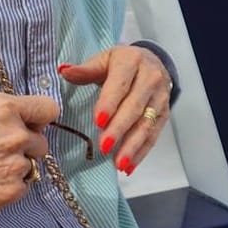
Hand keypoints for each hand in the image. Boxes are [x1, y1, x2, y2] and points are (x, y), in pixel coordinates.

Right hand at [0, 93, 61, 227]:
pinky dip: (8, 186)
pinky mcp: (11, 191)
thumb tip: (18, 116)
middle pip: (40, 141)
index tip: (32, 124)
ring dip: (14, 167)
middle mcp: (15, 136)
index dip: (38, 118)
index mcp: (3, 109)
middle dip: (24, 145)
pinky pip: (22, 186)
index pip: (48, 109)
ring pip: (31, 165)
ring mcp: (15, 166)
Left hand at [57, 45, 173, 174]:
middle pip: (135, 106)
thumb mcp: (103, 61)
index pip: (120, 84)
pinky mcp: (164, 113)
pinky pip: (154, 135)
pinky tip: (129, 166)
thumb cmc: (122, 64)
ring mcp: (160, 97)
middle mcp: (150, 78)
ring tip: (119, 163)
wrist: (153, 62)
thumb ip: (85, 70)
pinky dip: (142, 152)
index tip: (98, 121)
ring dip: (132, 145)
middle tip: (104, 147)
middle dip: (119, 128)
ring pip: (147, 124)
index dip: (110, 103)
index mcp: (132, 61)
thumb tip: (63, 70)